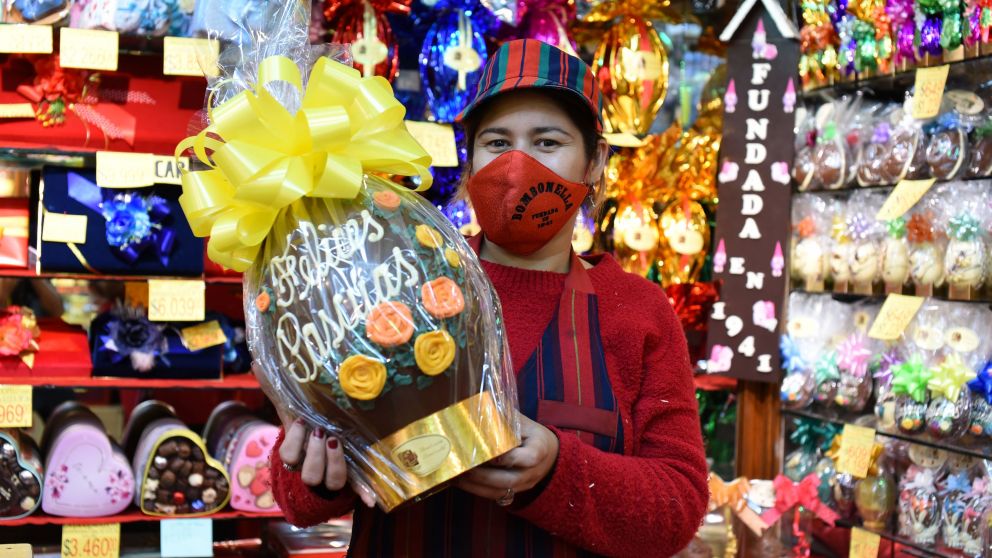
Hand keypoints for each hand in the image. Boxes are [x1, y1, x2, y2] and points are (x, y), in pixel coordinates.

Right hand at [254, 363, 376, 507]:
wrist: (324, 446)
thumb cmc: (308, 424)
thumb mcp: (294, 407)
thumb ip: (276, 388)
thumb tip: (256, 364)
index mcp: (298, 453)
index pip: (289, 457)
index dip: (295, 442)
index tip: (304, 421)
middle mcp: (312, 468)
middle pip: (308, 474)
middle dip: (315, 454)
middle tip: (324, 433)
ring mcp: (331, 476)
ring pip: (331, 482)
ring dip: (335, 464)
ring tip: (338, 442)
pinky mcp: (351, 479)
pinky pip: (356, 491)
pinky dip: (363, 495)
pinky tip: (371, 500)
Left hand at [455, 413, 558, 502]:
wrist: (549, 454)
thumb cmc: (531, 434)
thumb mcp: (523, 423)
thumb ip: (503, 420)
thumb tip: (476, 411)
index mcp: (539, 450)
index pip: (527, 458)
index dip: (507, 457)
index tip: (486, 452)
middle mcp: (533, 472)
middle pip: (509, 480)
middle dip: (484, 476)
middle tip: (464, 467)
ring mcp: (524, 485)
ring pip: (500, 492)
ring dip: (476, 486)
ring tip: (456, 477)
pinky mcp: (515, 493)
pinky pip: (495, 495)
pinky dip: (476, 490)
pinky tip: (460, 482)